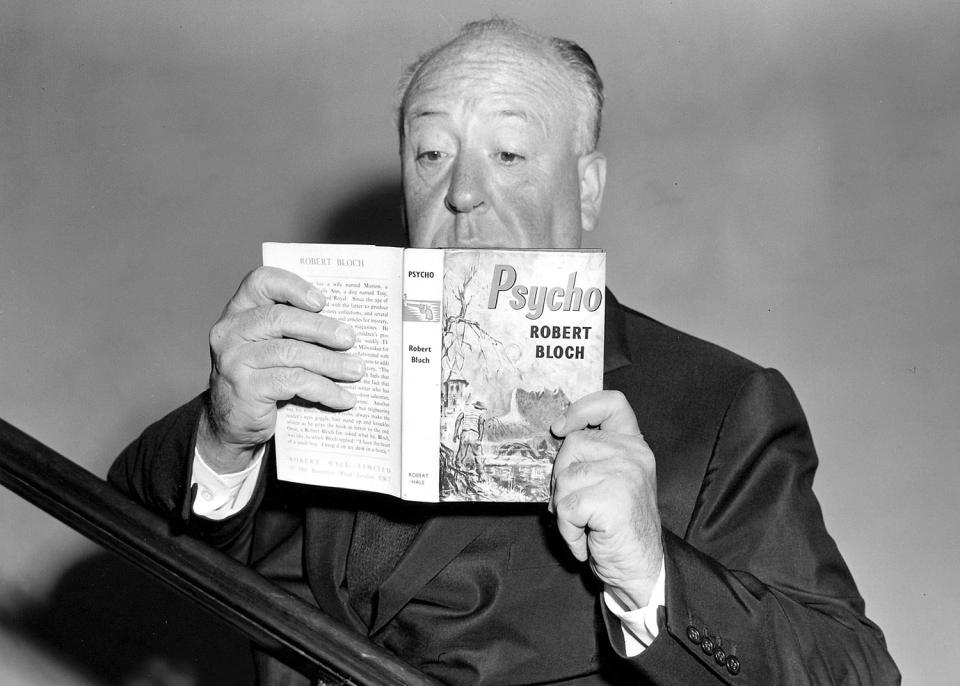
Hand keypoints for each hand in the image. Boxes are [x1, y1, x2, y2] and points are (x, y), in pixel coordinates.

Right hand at [198, 266, 363, 472]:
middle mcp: (231, 331)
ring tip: (356, 370)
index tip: (322, 301)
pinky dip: (324, 389)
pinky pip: (293, 382)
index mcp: (239, 311)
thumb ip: (296, 330)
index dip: (293, 286)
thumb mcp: (273, 346)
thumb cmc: (263, 376)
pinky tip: (343, 398)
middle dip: (321, 328)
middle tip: (350, 338)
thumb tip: (346, 327)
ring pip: (291, 353)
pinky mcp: (245, 388)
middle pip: (280, 318)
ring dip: (331, 362)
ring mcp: (234, 360)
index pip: (261, 282)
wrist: (234, 422)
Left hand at [549, 391, 662, 609]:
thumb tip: (552, 444)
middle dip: (561, 479)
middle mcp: (634, 455)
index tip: (560, 429)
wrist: (641, 570)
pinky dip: (568, 530)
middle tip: (576, 507)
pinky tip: (585, 541)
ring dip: (563, 510)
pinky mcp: (614, 499)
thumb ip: (591, 457)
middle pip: (572, 444)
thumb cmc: (617, 528)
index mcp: (633, 445)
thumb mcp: (608, 482)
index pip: (612, 403)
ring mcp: (626, 475)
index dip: (581, 409)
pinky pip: (566, 507)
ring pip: (564, 479)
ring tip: (584, 526)